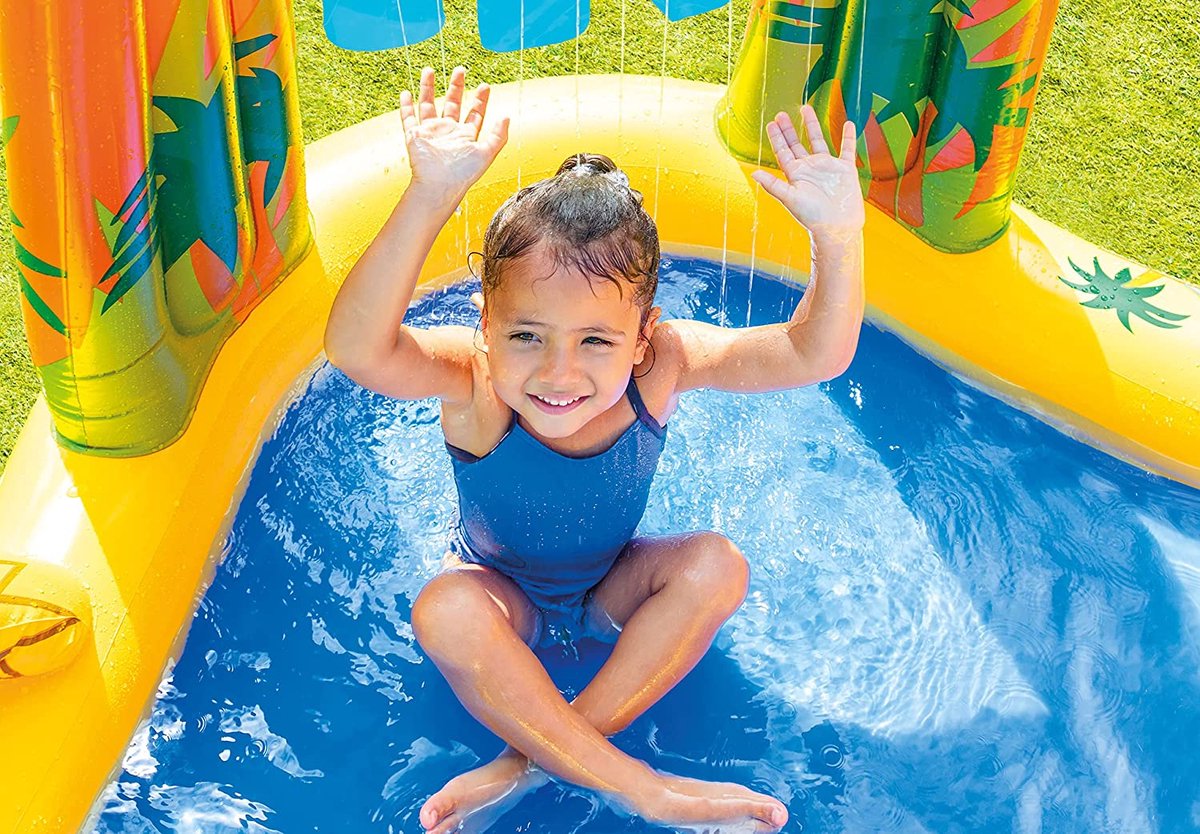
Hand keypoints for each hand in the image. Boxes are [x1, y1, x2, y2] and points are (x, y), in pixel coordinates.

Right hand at [399, 66, 509, 200]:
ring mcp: (431, 133)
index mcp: (466, 137)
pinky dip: (406, 106)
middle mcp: (448, 133)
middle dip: (456, 87)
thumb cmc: (463, 174)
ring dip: (428, 88)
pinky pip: (408, 118)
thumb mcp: (487, 153)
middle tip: (460, 70)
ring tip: (429, 70)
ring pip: (428, 105)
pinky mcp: (414, 137)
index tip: (485, 86)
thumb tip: (507, 116)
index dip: (480, 100)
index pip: (474, 114)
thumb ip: (499, 136)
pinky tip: (406, 93)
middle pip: (452, 104)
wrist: (439, 186)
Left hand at [751, 106, 864, 235]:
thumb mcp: (791, 198)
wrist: (837, 227)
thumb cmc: (813, 217)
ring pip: (818, 141)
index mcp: (796, 175)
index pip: (784, 152)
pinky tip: (848, 124)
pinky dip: (848, 137)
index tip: (772, 123)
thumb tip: (754, 173)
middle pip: (797, 144)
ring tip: (806, 109)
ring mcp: (827, 168)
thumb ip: (773, 185)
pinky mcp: (845, 170)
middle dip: (789, 130)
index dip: (777, 138)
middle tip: (781, 114)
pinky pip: (847, 149)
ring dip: (812, 126)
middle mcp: (810, 169)